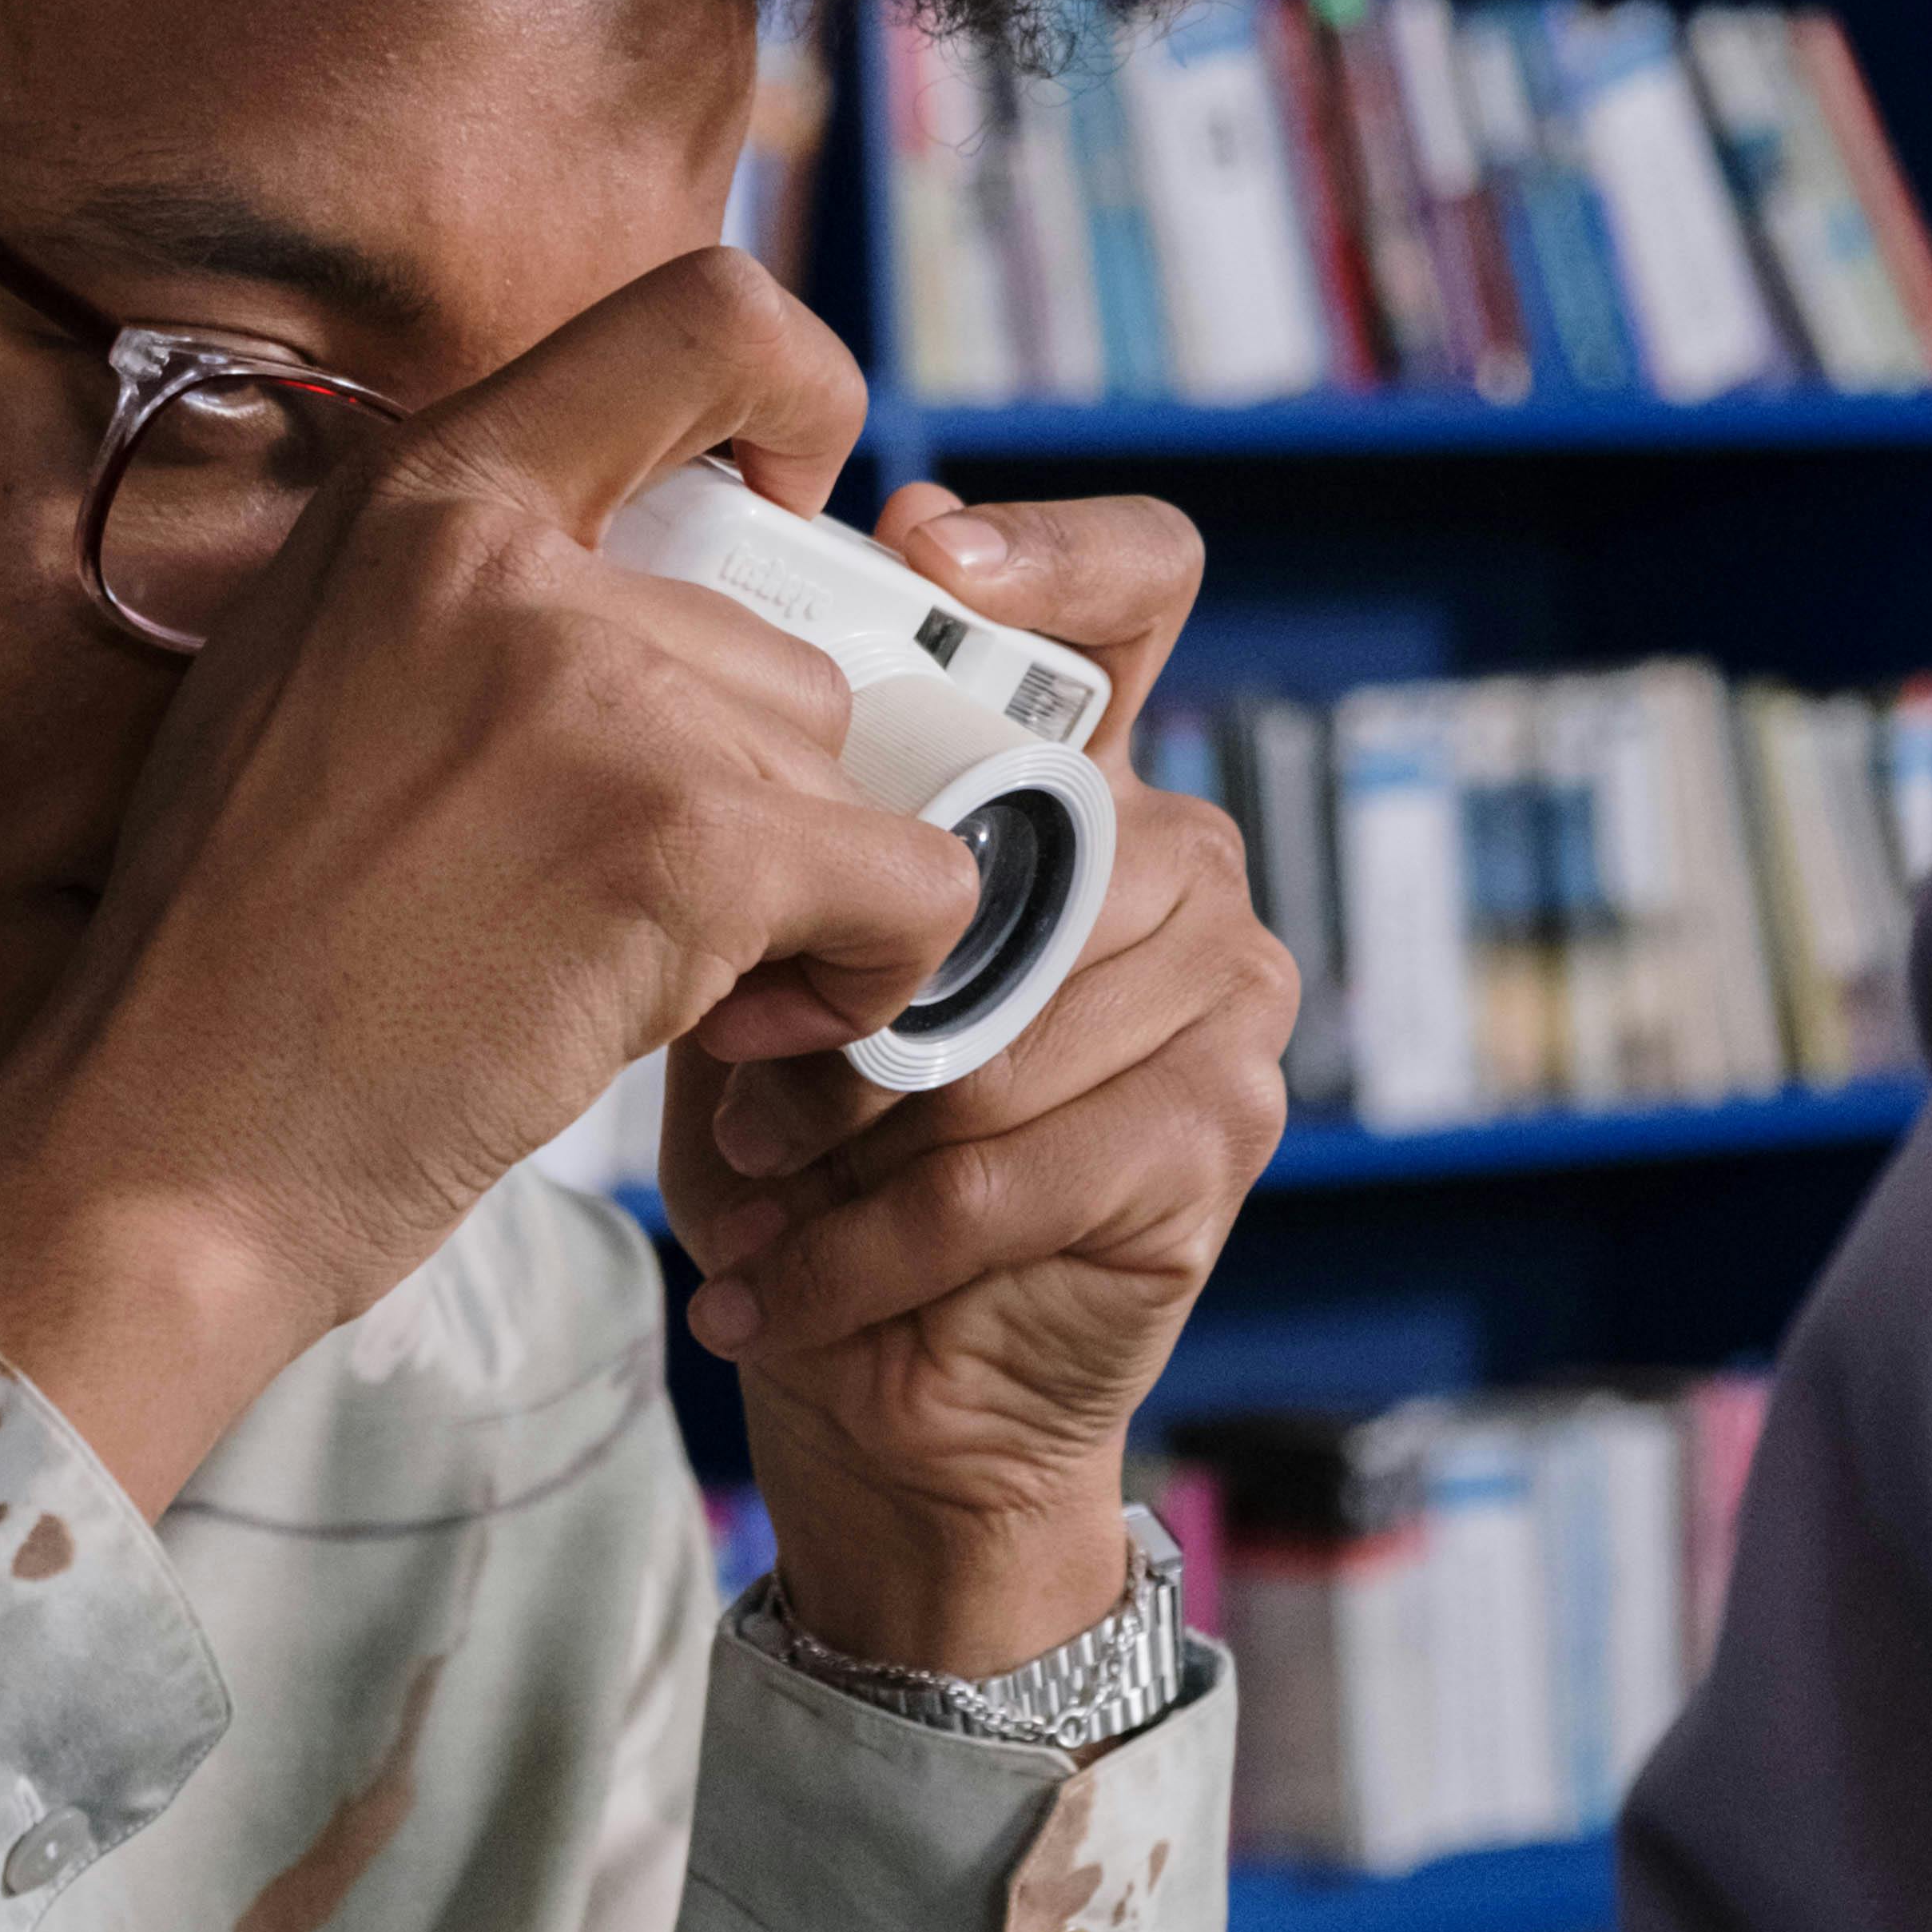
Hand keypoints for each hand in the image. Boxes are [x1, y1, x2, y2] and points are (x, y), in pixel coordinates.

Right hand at [0, 259, 995, 1508]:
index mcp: (418, 497)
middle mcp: (508, 563)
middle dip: (757, 791)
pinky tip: (758, 1029)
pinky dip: (879, 970)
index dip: (805, 398)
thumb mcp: (303, 681)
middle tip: (649, 912)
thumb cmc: (235, 960)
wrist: (165, 1150)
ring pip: (836, 765)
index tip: (798, 514)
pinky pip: (908, 878)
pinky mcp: (677, 847)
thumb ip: (464, 596)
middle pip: (782, 633)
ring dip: (796, 893)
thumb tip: (656, 576)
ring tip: (656, 982)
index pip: (701, 314)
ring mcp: (598, 697)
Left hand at [662, 482, 1295, 1679]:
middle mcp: (1173, 854)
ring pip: (1004, 1018)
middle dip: (858, 978)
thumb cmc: (798, 1157)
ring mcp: (1223, 987)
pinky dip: (867, 1250)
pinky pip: (1015, 1164)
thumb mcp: (751, 967)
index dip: (1049, 549)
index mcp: (1070, 778)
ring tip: (756, 1193)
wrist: (874, 1385)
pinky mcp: (1221, 1127)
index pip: (1131, 586)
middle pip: (1026, 838)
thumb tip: (708, 739)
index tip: (926, 546)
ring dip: (847, 1130)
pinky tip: (772, 1296)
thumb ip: (771, 845)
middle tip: (746, 1085)